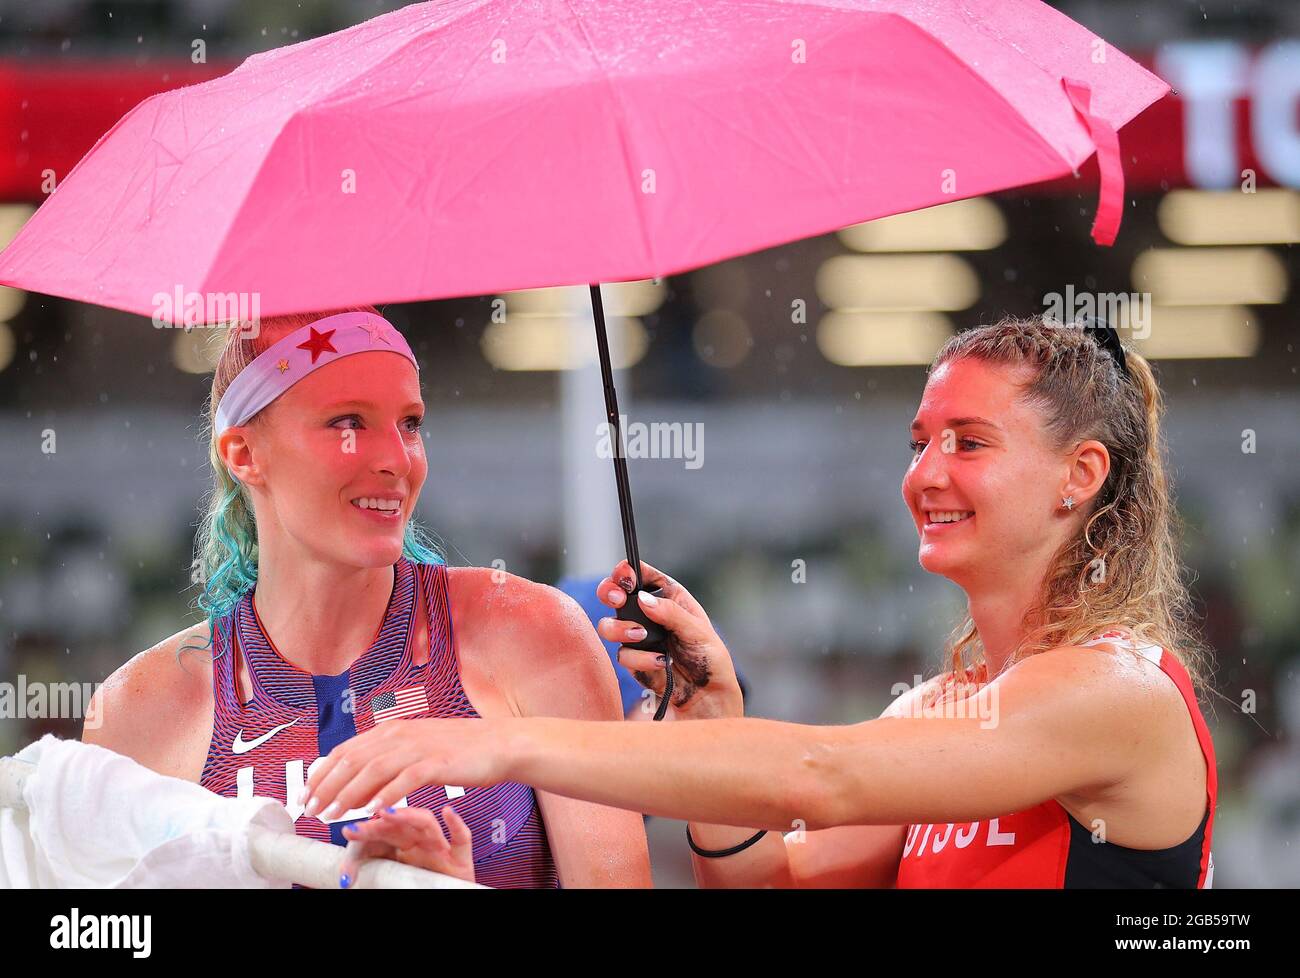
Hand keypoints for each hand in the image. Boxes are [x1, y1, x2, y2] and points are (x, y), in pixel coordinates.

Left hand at [302, 717, 508, 822]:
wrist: (497, 744)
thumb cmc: (458, 750)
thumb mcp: (415, 748)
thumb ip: (385, 761)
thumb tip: (354, 785)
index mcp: (392, 730)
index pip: (345, 750)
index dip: (321, 773)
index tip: (306, 794)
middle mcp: (400, 735)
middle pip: (353, 759)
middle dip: (327, 786)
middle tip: (310, 809)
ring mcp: (419, 748)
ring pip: (373, 769)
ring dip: (349, 793)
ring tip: (332, 813)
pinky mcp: (438, 763)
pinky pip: (406, 779)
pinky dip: (386, 794)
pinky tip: (372, 809)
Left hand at [338, 805, 473, 887]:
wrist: (447, 898)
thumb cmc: (417, 889)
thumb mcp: (387, 884)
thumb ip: (370, 878)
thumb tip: (344, 881)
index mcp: (399, 851)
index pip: (379, 836)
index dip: (365, 834)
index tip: (349, 832)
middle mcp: (418, 845)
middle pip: (397, 826)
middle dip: (378, 824)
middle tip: (360, 826)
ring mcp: (440, 850)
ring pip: (426, 823)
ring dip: (408, 816)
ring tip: (388, 813)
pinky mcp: (461, 860)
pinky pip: (462, 839)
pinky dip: (457, 824)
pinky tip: (448, 812)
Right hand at [597, 559, 743, 719]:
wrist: (706, 694)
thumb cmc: (709, 657)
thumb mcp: (697, 630)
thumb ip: (670, 613)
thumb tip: (643, 599)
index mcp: (668, 597)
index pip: (642, 574)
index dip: (629, 571)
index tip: (626, 578)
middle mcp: (649, 613)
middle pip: (615, 593)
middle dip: (609, 592)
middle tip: (617, 599)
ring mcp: (638, 636)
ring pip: (609, 625)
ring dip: (619, 628)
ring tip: (640, 636)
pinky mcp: (634, 659)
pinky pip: (623, 654)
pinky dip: (639, 659)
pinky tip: (660, 663)